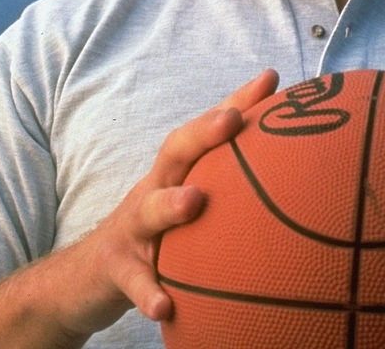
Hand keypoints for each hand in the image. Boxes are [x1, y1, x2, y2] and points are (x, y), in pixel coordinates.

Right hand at [61, 69, 279, 336]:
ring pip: (149, 210)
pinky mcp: (116, 269)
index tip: (270, 79)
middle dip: (204, 132)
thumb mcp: (189, 200)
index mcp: (180, 170)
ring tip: (195, 200)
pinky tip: (165, 305)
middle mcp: (156, 187)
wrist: (86, 276)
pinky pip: (133, 281)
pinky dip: (148, 291)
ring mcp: (133, 228)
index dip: (239, 100)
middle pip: (176, 151)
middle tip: (232, 120)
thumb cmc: (158, 230)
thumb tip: (298, 175)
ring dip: (171, 203)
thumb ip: (232, 185)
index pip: (209, 127)